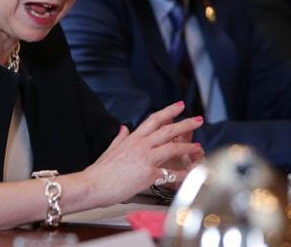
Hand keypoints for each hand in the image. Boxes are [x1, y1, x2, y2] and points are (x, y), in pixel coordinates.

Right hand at [85, 101, 203, 205]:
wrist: (93, 185)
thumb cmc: (100, 171)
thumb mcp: (110, 149)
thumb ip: (119, 137)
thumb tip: (123, 128)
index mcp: (132, 138)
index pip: (154, 120)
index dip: (168, 111)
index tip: (179, 106)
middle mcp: (141, 145)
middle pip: (168, 130)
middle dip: (185, 123)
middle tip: (197, 119)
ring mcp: (145, 159)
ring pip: (172, 148)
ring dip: (188, 147)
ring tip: (198, 147)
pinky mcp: (148, 174)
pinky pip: (170, 173)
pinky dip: (182, 174)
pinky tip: (190, 173)